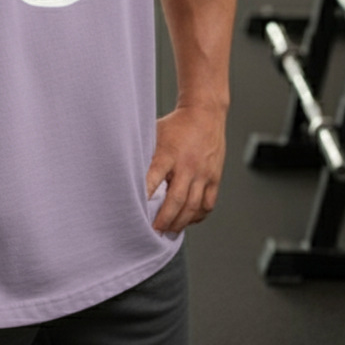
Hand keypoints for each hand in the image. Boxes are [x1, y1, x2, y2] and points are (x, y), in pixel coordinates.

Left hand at [146, 104, 226, 234]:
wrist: (205, 113)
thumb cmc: (177, 125)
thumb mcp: (155, 133)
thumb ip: (146, 155)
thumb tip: (129, 173)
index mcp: (169, 153)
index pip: (154, 178)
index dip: (145, 195)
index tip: (136, 210)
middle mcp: (188, 165)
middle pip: (176, 200)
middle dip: (163, 219)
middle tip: (153, 231)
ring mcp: (203, 173)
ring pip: (192, 206)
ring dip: (180, 222)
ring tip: (169, 230)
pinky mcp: (215, 178)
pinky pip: (208, 204)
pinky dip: (197, 216)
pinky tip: (188, 220)